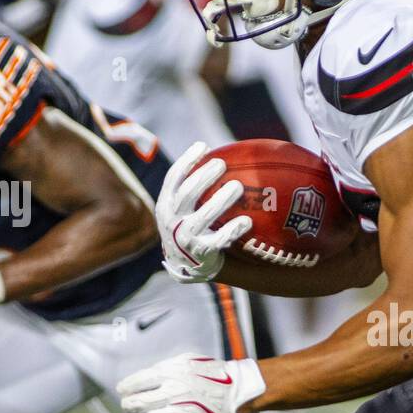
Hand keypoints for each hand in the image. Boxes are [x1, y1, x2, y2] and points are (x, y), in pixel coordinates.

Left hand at [117, 352, 266, 412]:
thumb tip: (141, 381)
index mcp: (172, 373)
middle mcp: (175, 392)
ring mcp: (183, 412)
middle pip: (138, 404)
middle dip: (129, 405)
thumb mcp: (186, 361)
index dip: (125, 388)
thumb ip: (163, 369)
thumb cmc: (211, 373)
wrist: (238, 390)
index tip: (122, 390)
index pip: (136, 382)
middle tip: (129, 406)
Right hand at [157, 141, 251, 282]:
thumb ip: (192, 187)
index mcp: (166, 204)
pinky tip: (247, 221)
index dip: (187, 160)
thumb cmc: (189, 227)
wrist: (187, 267)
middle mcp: (172, 220)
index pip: (173, 178)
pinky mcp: (201, 253)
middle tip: (221, 163)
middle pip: (187, 194)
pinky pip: (219, 240)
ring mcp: (185, 238)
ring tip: (237, 186)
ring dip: (221, 200)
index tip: (203, 146)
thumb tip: (218, 154)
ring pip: (203, 216)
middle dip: (203, 177)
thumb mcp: (181, 208)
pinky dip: (233, 230)